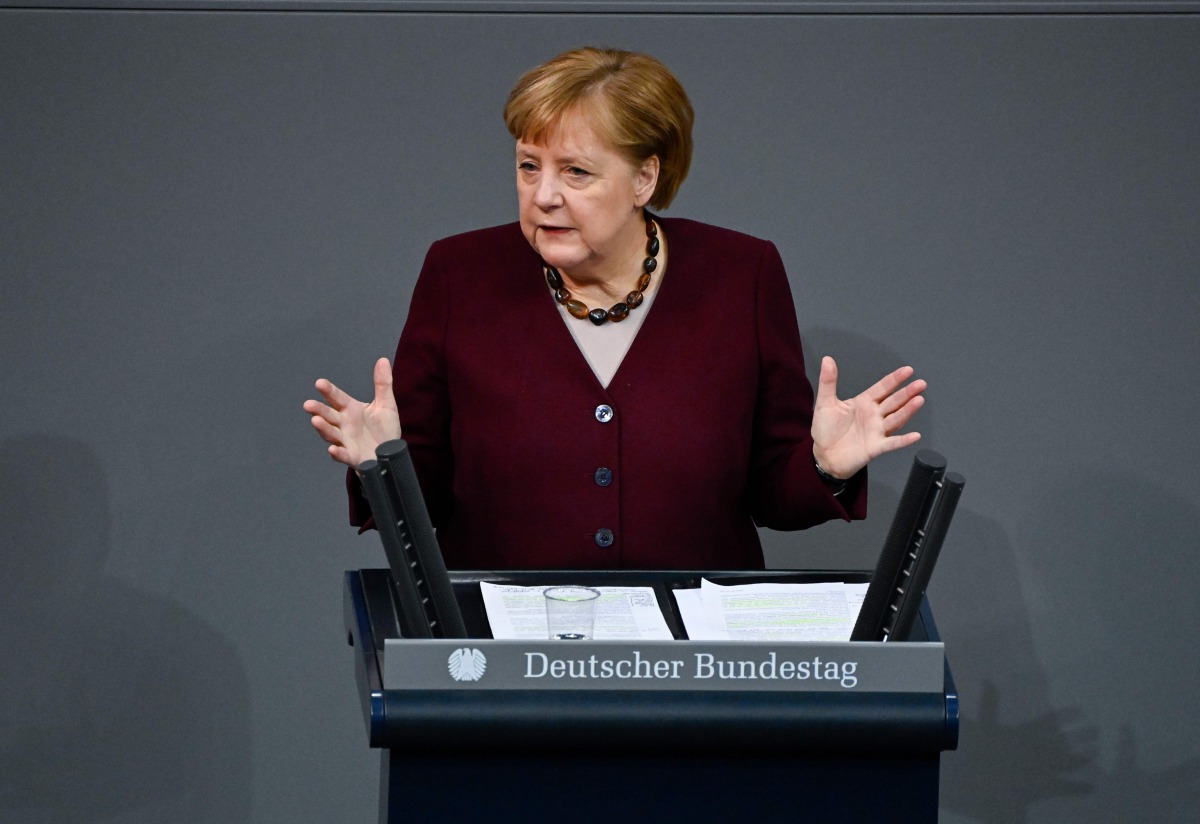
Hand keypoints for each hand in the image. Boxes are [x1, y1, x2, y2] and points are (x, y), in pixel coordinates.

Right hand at [303, 357, 402, 467]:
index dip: (329, 391)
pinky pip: (343, 455)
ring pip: (331, 434)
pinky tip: (332, 449)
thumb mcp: (386, 404)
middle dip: (319, 410)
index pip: (337, 398)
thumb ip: (383, 384)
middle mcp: (344, 424)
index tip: (320, 383)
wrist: (390, 454)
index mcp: (351, 410)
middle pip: (328, 416)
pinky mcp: (352, 456)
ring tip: (315, 421)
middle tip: (308, 405)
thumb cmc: (385, 429)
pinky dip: (337, 452)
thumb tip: (383, 360)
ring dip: (323, 428)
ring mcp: (346, 441)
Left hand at [810, 356, 925, 479]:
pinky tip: (915, 436)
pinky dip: (903, 441)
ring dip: (908, 411)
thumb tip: (827, 359)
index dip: (895, 379)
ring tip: (919, 400)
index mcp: (864, 402)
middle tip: (921, 383)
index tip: (908, 370)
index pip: (882, 388)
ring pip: (895, 419)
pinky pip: (891, 443)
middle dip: (907, 392)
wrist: (823, 455)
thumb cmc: (826, 429)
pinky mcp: (875, 447)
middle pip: (894, 402)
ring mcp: (877, 431)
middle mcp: (874, 415)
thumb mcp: (825, 403)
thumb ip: (828, 382)